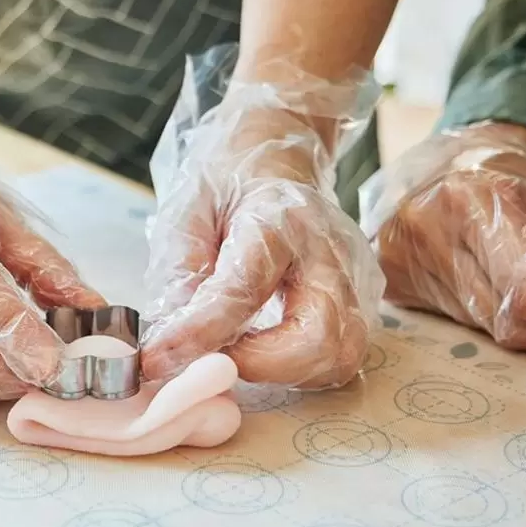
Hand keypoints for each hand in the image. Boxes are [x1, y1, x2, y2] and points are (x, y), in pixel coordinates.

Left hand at [143, 101, 384, 389]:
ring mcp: (356, 276)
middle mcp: (330, 250)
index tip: (160, 359)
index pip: (243, 290)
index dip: (200, 333)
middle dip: (261, 366)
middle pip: (318, 338)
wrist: (276, 153)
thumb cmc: (226, 183)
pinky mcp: (365, 298)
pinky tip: (265, 348)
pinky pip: (342, 354)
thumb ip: (178, 278)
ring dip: (283, 373)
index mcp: (278, 217)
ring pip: (339, 356)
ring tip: (239, 350)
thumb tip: (167, 345)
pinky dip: (300, 368)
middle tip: (216, 358)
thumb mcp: (185, 214)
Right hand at [363, 123, 525, 351]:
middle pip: (508, 320)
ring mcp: (399, 258)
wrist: (445, 167)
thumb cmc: (511, 186)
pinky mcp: (391, 281)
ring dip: (522, 323)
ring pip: (486, 330)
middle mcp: (425, 228)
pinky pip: (457, 326)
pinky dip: (488, 319)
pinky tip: (491, 291)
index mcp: (472, 200)